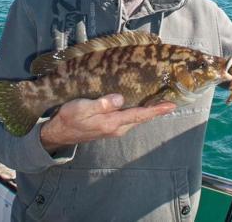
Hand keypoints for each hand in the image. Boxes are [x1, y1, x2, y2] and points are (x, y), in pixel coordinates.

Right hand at [40, 94, 175, 152]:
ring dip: (148, 111)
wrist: (60, 133)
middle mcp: (117, 128)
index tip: (171, 105)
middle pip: (141, 118)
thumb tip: (121, 98)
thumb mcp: (83, 108)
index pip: (139, 115)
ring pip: (136, 119)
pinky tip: (140, 104)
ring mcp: (114, 129)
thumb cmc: (70, 118)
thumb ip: (102, 104)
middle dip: (157, 110)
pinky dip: (138, 112)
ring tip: (160, 100)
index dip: (156, 110)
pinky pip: (129, 119)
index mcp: (112, 123)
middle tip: (171, 99)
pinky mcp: (110, 127)